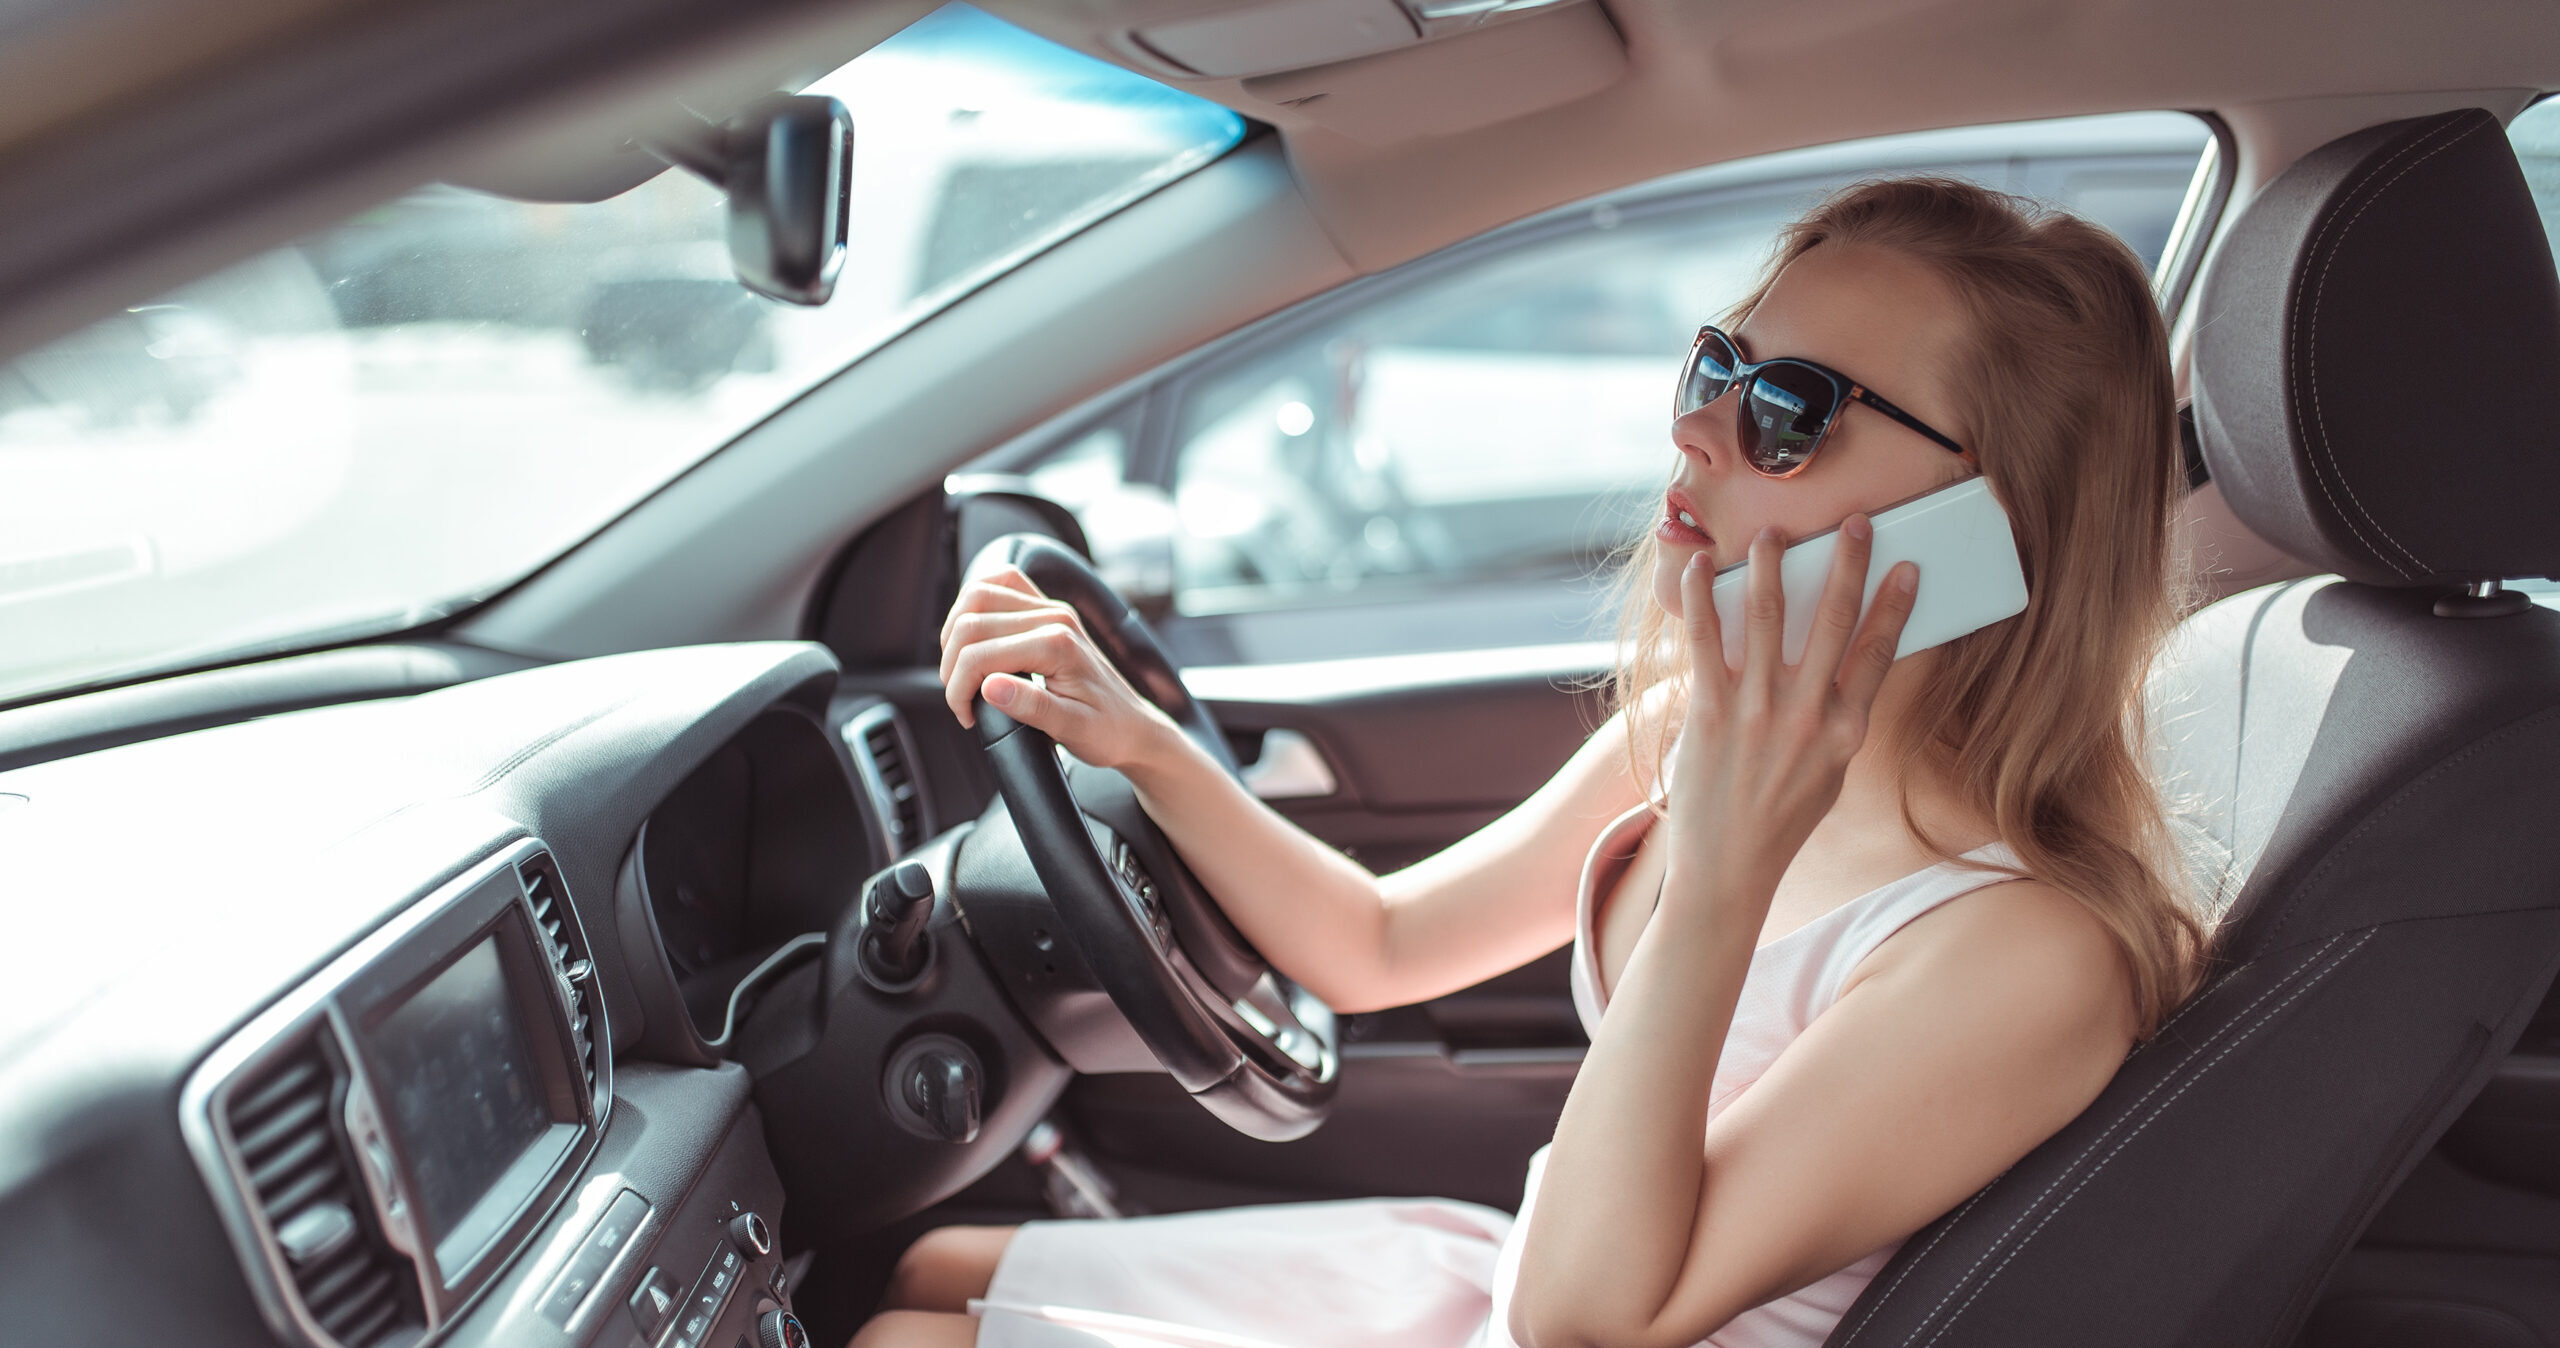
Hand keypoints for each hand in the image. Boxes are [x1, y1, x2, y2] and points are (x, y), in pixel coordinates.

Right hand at [937, 564, 1183, 771]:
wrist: (1133, 727)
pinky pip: (1001, 585)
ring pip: (977, 594)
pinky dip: (975, 604)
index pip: (980, 653)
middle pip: (971, 620)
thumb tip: (988, 686)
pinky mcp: (1047, 610)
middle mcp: (1054, 616)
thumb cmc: (1106, 731)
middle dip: (952, 664)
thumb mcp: (1071, 729)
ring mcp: (1051, 608)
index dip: (959, 688)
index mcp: (1057, 644)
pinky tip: (973, 636)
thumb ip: (1030, 706)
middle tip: (959, 699)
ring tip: (961, 671)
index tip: (966, 717)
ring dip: (956, 632)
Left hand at [1666, 517, 1918, 896]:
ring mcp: (1758, 714)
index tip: (1907, 567)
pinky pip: (1705, 642)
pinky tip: (1698, 569)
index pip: (1879, 654)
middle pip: (1832, 623)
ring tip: (1772, 535)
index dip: (1894, 606)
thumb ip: (1836, 719)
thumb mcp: (1829, 772)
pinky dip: (1700, 600)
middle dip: (1845, 566)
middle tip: (1852, 523)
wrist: (1729, 868)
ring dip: (1770, 568)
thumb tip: (1839, 661)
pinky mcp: (1710, 714)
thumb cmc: (1781, 818)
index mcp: (1846, 733)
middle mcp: (1808, 718)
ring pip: (1767, 619)